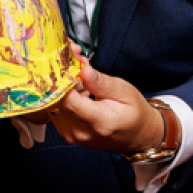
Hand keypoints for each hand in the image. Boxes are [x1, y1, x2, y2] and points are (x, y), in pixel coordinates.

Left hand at [48, 56, 163, 153]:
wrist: (138, 136)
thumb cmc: (133, 112)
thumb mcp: (124, 91)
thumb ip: (101, 82)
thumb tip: (83, 69)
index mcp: (98, 123)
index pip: (68, 101)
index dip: (64, 78)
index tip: (70, 60)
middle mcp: (79, 132)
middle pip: (57, 99)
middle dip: (62, 75)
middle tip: (76, 57)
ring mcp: (70, 134)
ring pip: (54, 101)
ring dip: (62, 82)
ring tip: (81, 70)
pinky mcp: (65, 131)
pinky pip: (56, 107)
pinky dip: (63, 92)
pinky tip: (78, 84)